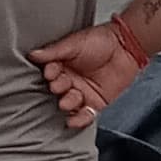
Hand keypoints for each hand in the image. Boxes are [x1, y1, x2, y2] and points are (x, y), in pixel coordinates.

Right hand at [27, 21, 147, 126]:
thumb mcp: (75, 42)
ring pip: (69, 104)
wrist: (126, 47)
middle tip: (61, 85)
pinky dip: (79, 120)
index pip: (50, 73)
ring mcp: (82, 93)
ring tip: (68, 102)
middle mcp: (70, 80)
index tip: (51, 72)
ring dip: (67, 104)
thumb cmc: (101, 40)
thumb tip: (34, 54)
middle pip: (57, 90)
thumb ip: (55, 51)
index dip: (50, 74)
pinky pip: (85, 115)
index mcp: (61, 65)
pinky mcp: (95, 104)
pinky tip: (74, 120)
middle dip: (58, 89)